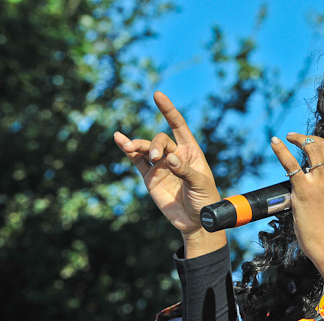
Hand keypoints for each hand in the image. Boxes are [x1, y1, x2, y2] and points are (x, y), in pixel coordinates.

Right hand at [113, 91, 225, 257]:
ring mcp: (160, 166)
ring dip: (138, 146)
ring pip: (145, 149)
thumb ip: (185, 171)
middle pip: (159, 140)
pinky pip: (137, 160)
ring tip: (130, 147)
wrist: (195, 221)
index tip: (157, 95)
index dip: (168, 111)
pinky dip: (128, 151)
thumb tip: (168, 159)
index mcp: (191, 151)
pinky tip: (119, 139)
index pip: (178, 126)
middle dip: (154, 145)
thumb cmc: (205, 200)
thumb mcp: (200, 184)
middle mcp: (174, 155)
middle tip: (155, 158)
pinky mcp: (150, 178)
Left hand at [270, 133, 323, 278]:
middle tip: (298, 139)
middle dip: (311, 138)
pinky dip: (281, 150)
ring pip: (312, 148)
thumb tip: (319, 183)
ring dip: (299, 138)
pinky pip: (291, 163)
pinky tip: (274, 142)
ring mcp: (321, 182)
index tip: (313, 152)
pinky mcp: (304, 189)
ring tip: (289, 137)